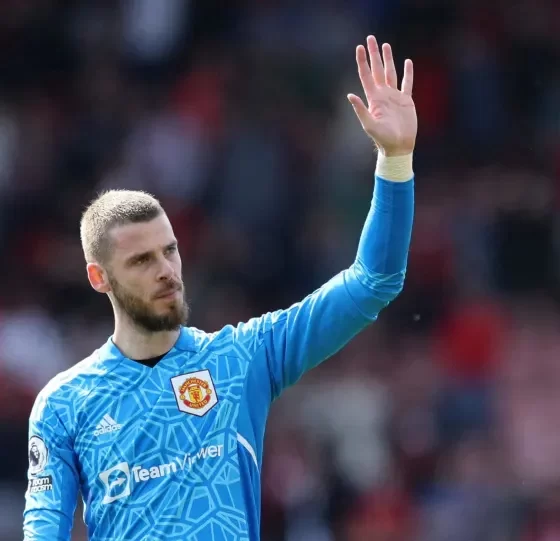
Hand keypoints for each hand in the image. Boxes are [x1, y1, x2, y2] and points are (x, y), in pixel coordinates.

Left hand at [348, 36, 416, 156]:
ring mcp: (394, 96)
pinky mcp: (406, 100)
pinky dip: (408, 73)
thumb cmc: (383, 139)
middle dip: (374, 54)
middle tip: (370, 38)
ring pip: (391, 73)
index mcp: (373, 98)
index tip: (359, 47)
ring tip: (386, 45)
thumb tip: (349, 95)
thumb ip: (360, 110)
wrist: (398, 147)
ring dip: (388, 59)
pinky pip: (407, 83)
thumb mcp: (369, 125)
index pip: (366, 75)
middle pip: (377, 69)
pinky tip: (407, 62)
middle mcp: (383, 95)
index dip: (362, 61)